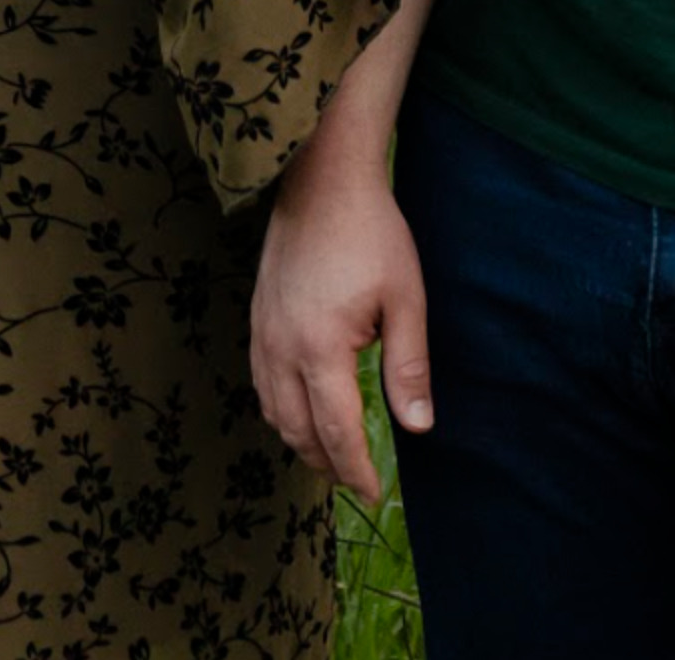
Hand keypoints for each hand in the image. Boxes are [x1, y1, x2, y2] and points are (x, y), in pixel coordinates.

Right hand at [250, 153, 431, 504]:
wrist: (321, 179)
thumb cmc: (371, 234)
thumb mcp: (405, 298)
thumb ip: (409, 366)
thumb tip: (419, 427)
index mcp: (320, 349)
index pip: (336, 431)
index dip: (356, 469)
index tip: (376, 493)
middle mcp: (280, 350)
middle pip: (298, 431)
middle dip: (328, 463)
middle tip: (357, 479)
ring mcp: (262, 334)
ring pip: (273, 412)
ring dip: (301, 441)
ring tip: (332, 454)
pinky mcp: (255, 318)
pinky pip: (261, 384)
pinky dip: (280, 410)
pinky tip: (301, 409)